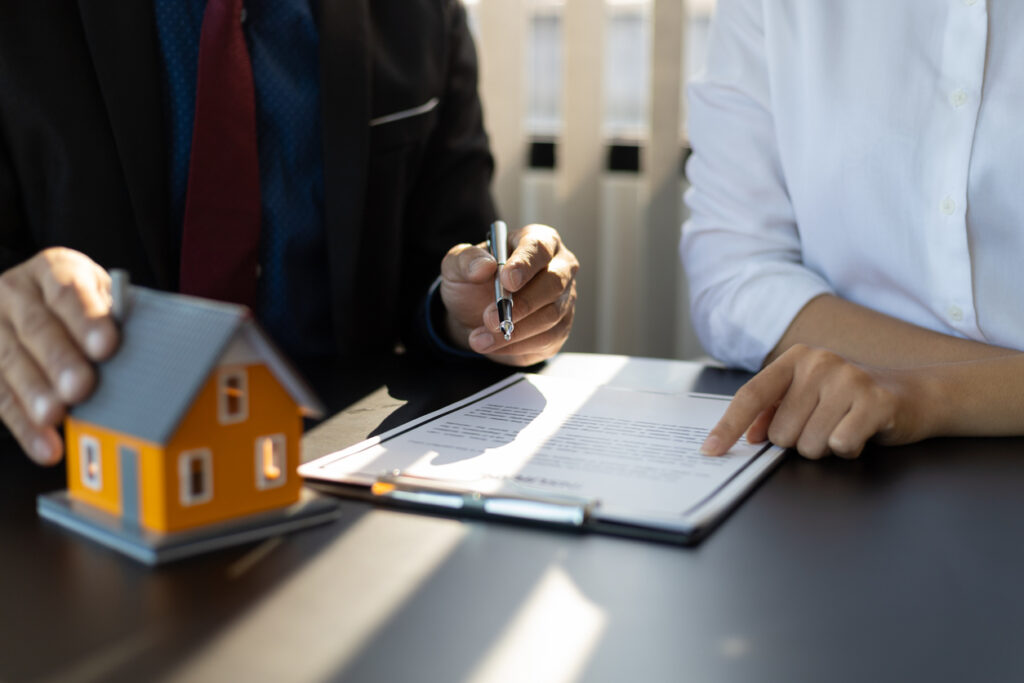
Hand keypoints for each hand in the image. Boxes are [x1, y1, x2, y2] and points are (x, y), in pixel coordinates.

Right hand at [0, 248, 118, 464]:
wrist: (33, 301)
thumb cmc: (82, 305)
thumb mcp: (99, 296)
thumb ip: (116, 316)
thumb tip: (154, 346)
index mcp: (53, 270)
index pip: (69, 292)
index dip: (88, 319)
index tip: (107, 346)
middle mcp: (16, 294)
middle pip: (37, 328)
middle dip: (59, 359)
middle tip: (81, 387)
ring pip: (10, 361)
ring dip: (34, 394)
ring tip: (55, 417)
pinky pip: (0, 396)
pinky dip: (23, 427)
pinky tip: (45, 446)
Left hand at [440, 224, 577, 365]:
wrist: (472, 317)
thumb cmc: (472, 283)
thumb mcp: (457, 266)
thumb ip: (466, 260)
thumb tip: (484, 266)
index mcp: (537, 241)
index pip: (539, 247)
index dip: (525, 264)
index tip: (506, 280)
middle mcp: (559, 267)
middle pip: (553, 283)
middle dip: (521, 304)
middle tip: (490, 318)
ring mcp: (564, 298)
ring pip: (551, 315)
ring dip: (515, 330)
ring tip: (480, 338)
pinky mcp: (561, 328)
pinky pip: (547, 338)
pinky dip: (517, 345)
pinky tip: (494, 344)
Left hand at [701, 344, 932, 459]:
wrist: (916, 394)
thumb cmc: (852, 400)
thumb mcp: (809, 396)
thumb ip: (775, 410)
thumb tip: (749, 434)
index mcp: (796, 359)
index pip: (751, 396)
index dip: (728, 426)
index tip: (710, 450)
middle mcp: (819, 362)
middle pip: (781, 433)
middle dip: (799, 442)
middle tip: (824, 426)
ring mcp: (848, 379)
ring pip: (809, 444)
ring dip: (825, 448)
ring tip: (843, 427)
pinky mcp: (875, 401)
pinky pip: (840, 445)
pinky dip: (848, 449)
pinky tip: (861, 434)